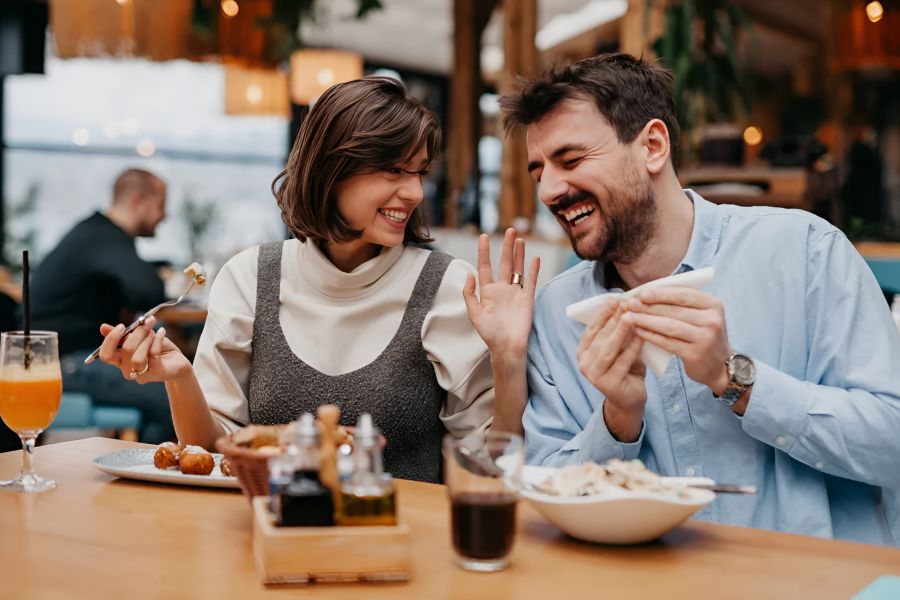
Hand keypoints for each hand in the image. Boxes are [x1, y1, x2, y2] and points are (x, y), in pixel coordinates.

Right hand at [97, 316, 191, 383]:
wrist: (177, 362)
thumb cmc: (157, 349)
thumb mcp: (140, 339)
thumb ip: (124, 335)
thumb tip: (103, 327)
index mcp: (120, 361)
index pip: (105, 355)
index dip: (110, 340)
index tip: (122, 326)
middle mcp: (128, 369)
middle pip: (125, 350)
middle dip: (137, 332)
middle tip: (147, 322)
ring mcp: (142, 374)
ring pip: (137, 357)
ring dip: (147, 339)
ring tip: (154, 331)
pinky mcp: (157, 373)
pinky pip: (153, 355)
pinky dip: (157, 340)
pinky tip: (162, 332)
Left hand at [463, 228, 539, 357]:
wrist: (507, 347)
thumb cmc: (489, 333)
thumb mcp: (474, 313)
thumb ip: (469, 293)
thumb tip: (469, 274)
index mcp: (488, 292)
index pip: (485, 267)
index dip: (484, 252)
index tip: (484, 237)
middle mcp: (502, 289)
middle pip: (505, 263)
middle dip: (507, 247)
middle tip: (509, 230)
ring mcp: (516, 293)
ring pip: (518, 268)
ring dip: (519, 254)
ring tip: (520, 239)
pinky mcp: (527, 298)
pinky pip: (531, 281)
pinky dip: (533, 269)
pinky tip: (535, 258)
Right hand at [577, 299, 647, 416]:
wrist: (629, 400)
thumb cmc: (625, 369)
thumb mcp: (618, 349)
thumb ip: (617, 333)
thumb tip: (626, 306)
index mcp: (583, 352)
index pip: (592, 329)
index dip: (602, 313)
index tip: (614, 298)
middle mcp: (584, 364)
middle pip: (600, 337)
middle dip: (613, 319)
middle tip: (625, 303)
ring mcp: (595, 376)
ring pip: (608, 349)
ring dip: (620, 331)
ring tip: (631, 317)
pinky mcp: (609, 385)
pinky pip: (622, 363)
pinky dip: (632, 349)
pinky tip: (641, 337)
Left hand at [624, 287, 729, 393]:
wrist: (718, 366)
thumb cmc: (702, 335)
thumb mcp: (701, 315)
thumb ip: (681, 303)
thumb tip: (648, 292)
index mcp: (714, 305)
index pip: (684, 295)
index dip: (661, 294)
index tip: (642, 293)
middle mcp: (712, 321)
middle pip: (675, 310)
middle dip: (649, 306)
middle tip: (630, 304)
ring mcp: (705, 339)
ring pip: (669, 326)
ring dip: (646, 320)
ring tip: (630, 317)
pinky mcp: (695, 354)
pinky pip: (667, 342)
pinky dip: (651, 336)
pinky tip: (638, 331)